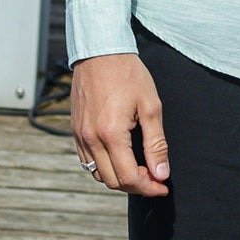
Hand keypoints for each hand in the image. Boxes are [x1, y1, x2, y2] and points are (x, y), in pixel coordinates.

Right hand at [71, 52, 169, 196]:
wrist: (100, 51)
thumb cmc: (128, 73)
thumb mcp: (151, 105)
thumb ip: (156, 143)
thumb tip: (161, 173)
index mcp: (111, 134)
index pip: (129, 178)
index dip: (148, 188)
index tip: (163, 186)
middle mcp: (91, 139)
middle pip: (112, 181)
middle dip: (136, 186)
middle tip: (155, 178)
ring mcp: (80, 136)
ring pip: (98, 174)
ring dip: (119, 178)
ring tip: (140, 168)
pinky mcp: (76, 130)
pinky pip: (88, 161)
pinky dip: (104, 167)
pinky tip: (121, 156)